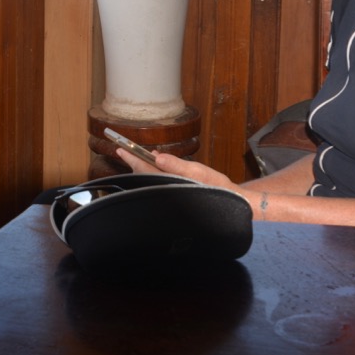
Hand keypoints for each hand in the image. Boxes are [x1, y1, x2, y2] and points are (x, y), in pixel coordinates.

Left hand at [114, 148, 240, 192]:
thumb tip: (156, 157)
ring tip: (136, 158)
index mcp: (169, 185)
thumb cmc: (218, 189)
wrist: (235, 206)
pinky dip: (155, 175)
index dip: (131, 158)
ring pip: (151, 181)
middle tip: (124, 151)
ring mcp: (170, 196)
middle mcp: (166, 192)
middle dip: (135, 163)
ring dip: (144, 169)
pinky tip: (157, 168)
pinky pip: (159, 185)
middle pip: (144, 175)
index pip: (144, 169)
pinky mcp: (177, 198)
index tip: (120, 148)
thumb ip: (176, 165)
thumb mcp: (199, 172)